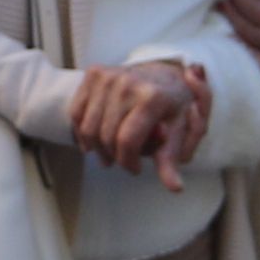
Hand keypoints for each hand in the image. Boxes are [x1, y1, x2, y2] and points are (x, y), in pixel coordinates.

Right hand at [67, 58, 212, 182]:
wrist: (165, 72)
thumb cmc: (174, 105)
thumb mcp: (183, 130)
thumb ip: (173, 159)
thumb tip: (175, 187)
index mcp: (153, 97)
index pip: (127, 141)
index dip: (128, 162)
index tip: (135, 169)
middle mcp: (127, 84)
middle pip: (106, 136)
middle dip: (114, 157)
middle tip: (124, 161)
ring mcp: (108, 77)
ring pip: (88, 128)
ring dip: (97, 149)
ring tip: (109, 154)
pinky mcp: (94, 74)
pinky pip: (77, 113)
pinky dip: (82, 132)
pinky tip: (93, 141)